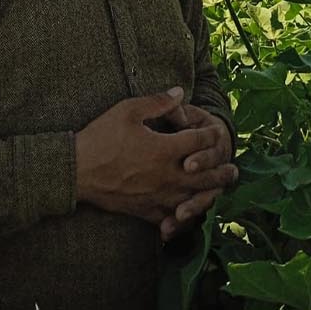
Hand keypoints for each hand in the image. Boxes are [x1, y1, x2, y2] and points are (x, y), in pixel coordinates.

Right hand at [74, 87, 237, 225]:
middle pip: (205, 175)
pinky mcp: (145, 211)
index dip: (210, 134)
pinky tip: (189, 214)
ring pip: (193, 200)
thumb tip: (180, 92)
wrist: (77, 171)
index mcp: (164, 149)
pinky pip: (172, 217)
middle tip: (234, 170)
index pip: (199, 141)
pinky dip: (185, 216)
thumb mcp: (127, 110)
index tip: (216, 131)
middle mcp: (167, 175)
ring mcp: (157, 196)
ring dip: (209, 195)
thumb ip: (158, 102)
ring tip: (220, 192)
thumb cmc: (101, 137)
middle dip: (221, 171)